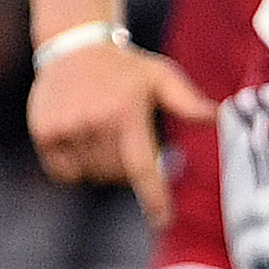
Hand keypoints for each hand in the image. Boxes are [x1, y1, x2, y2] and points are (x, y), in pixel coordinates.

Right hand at [25, 38, 215, 228]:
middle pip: (118, 175)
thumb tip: (223, 117)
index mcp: (125, 112)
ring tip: (102, 132)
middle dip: (128, 167)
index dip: (153, 198)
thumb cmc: (125, 68)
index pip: (141, 167)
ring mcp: (66, 128)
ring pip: (93, 176)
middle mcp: (93, 122)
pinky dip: (76, 168)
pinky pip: (66, 174)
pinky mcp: (45, 133)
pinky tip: (81, 139)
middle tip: (126, 138)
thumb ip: (190, 102)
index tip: (163, 222)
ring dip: (102, 167)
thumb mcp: (161, 77)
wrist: (73, 46)